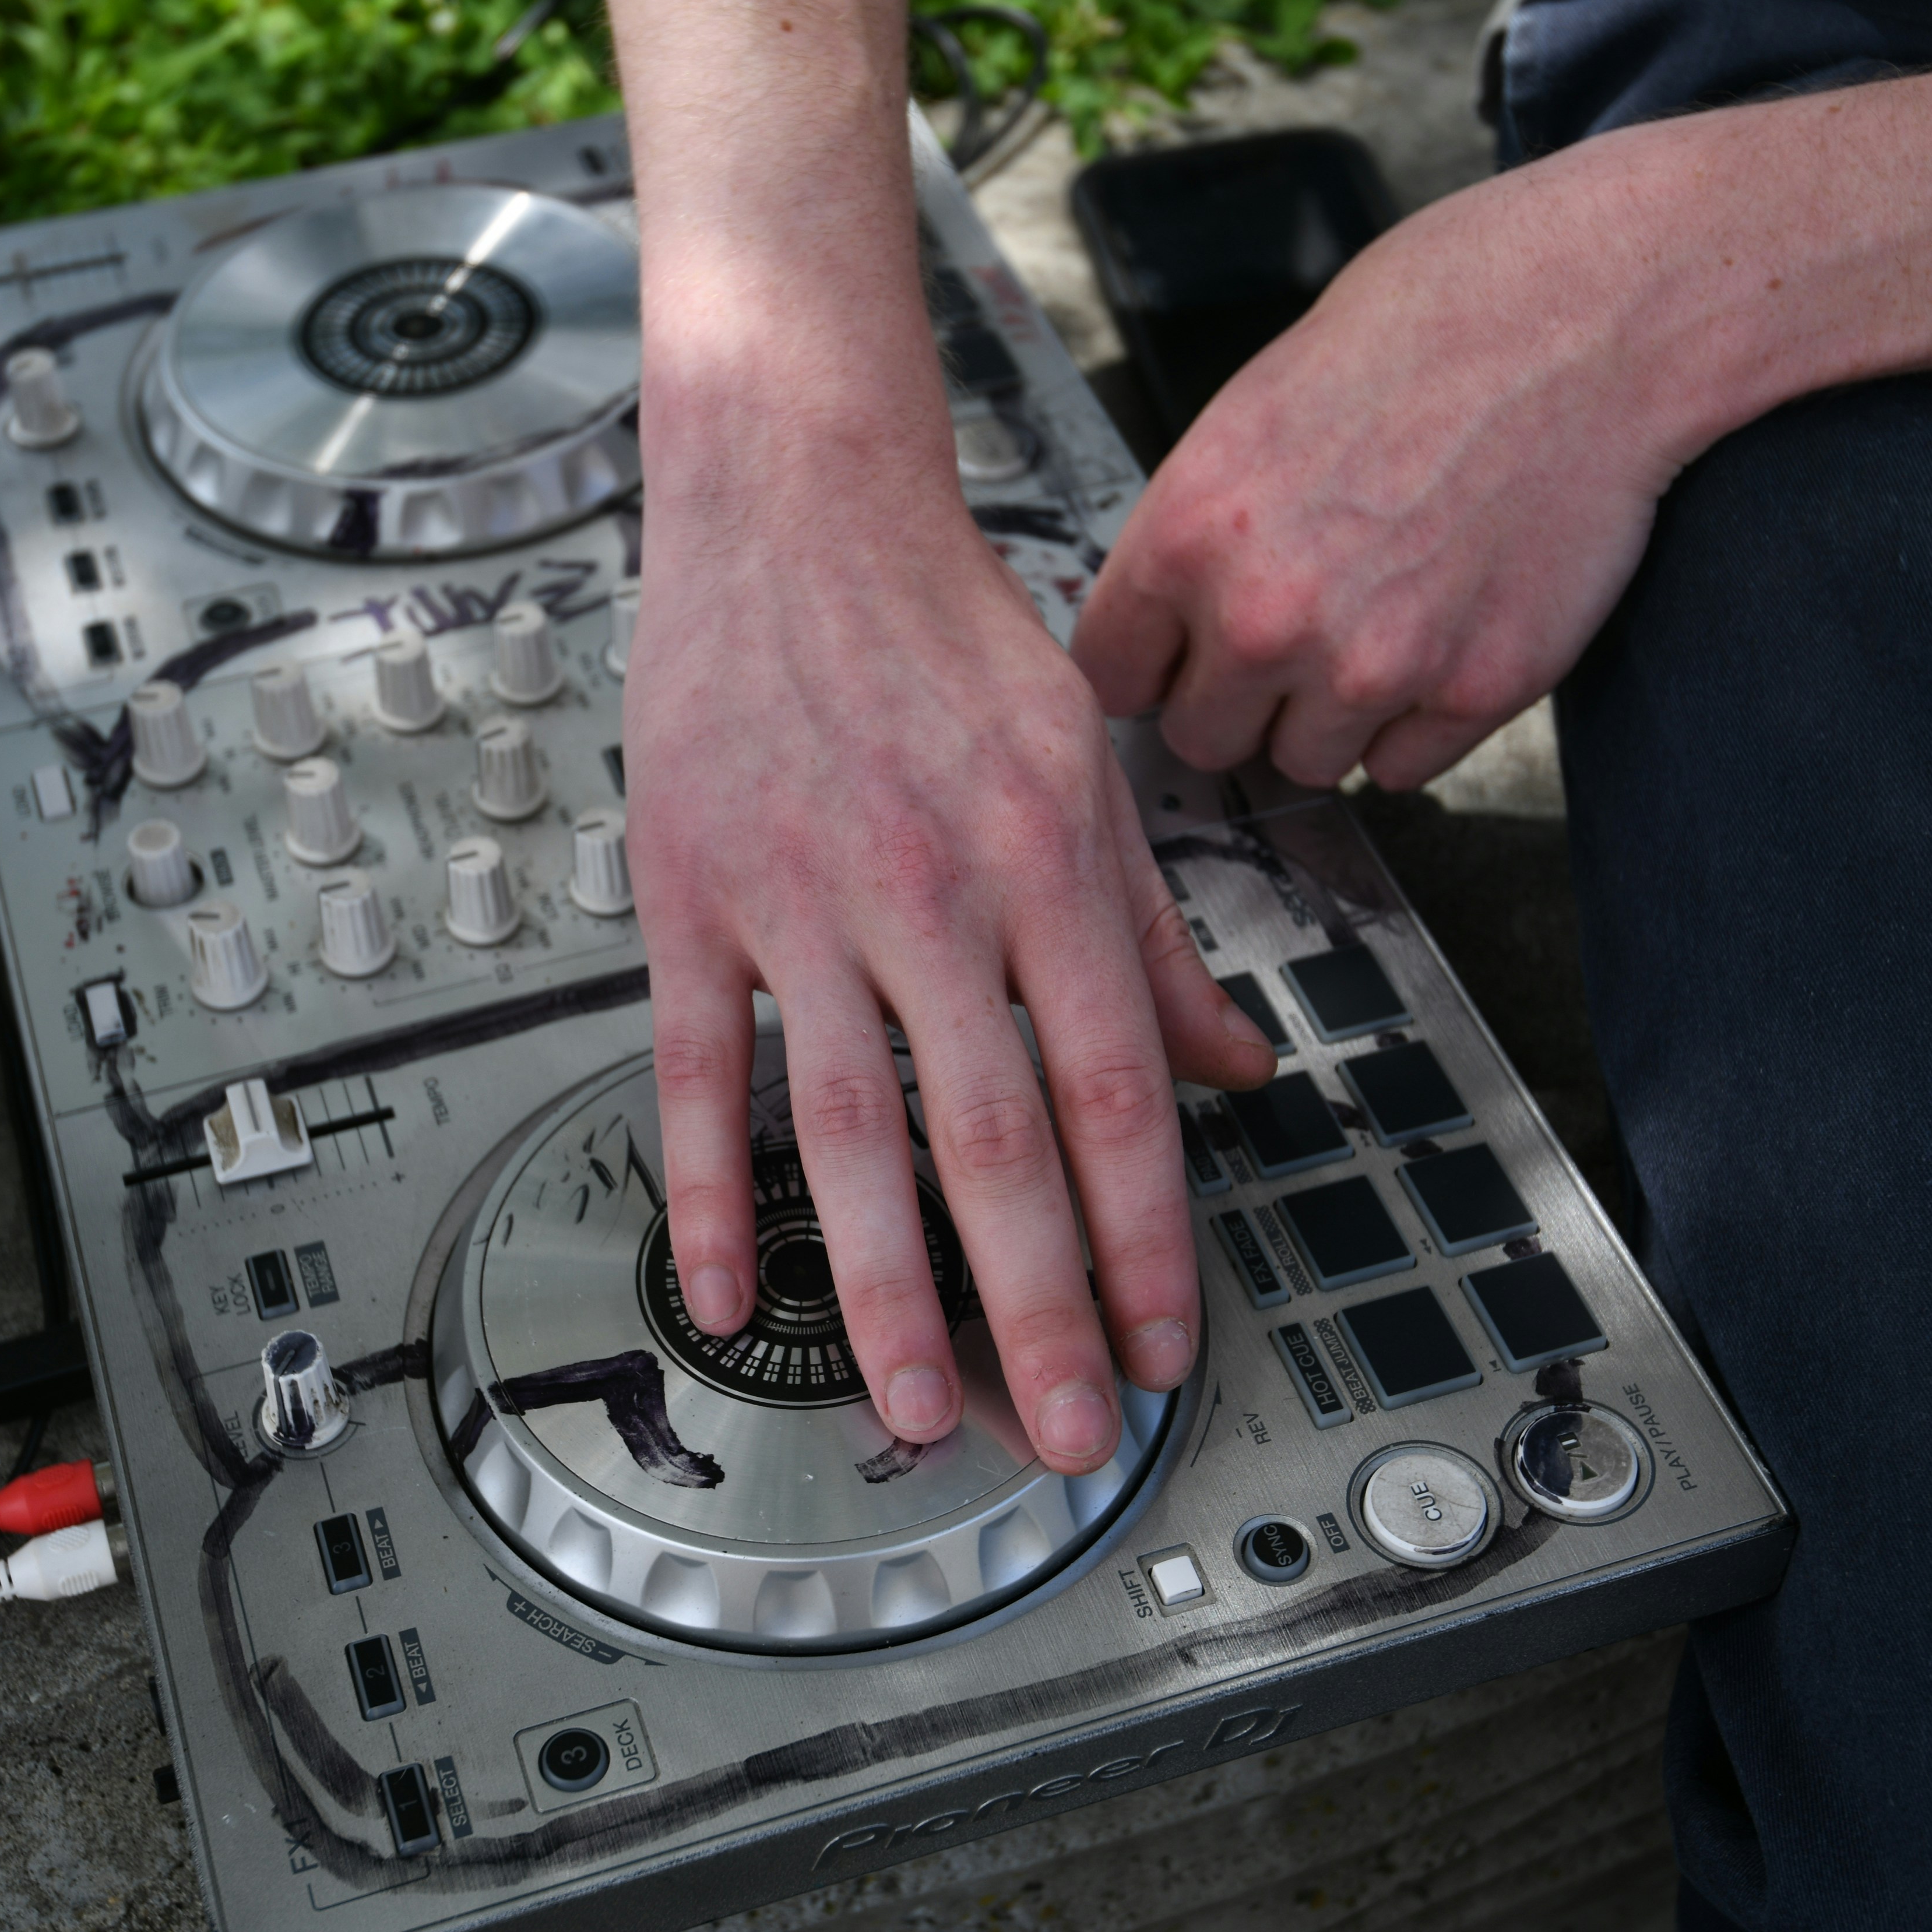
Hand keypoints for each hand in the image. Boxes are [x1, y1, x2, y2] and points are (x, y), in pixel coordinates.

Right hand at [623, 396, 1274, 1472]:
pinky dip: (708, 1190)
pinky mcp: (691, 896)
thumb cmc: (952, 630)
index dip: (1144, 1238)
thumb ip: (1155, 939)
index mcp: (1048, 861)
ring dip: (888, 1288)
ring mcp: (800, 899)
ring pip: (846, 1129)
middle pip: (994, 1139)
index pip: (1114, 1091)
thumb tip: (1240, 1071)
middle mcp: (932, 888)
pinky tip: (733, 1297)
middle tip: (1071, 1432)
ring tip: (921, 1410)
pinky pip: (697, 1069)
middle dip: (1041, 1307)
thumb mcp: (1091, 769)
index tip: (1164, 1346)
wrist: (800, 499)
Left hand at [1074, 148, 1721, 788]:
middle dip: (1239, 699)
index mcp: (1194, 531)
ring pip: (1306, 763)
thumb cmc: (1430, 330)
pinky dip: (1414, 722)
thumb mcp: (1256, 409)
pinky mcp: (1475, 688)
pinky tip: (1440, 634)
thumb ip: (1204, 528)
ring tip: (1379, 621)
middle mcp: (1269, 615)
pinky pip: (1404, 766)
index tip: (1178, 656)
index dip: (1151, 663)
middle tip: (1294, 636)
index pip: (1112, 673)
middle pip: (1204, 738)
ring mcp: (1375, 664)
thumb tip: (1174, 613)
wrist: (1581, 318)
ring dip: (1329, 716)